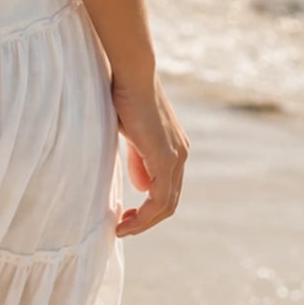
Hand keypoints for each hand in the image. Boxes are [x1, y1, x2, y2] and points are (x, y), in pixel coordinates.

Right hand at [110, 73, 188, 238]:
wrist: (132, 74)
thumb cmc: (126, 96)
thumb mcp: (132, 133)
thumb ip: (139, 159)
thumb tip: (142, 185)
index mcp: (173, 148)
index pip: (166, 188)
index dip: (148, 207)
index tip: (126, 215)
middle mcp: (180, 155)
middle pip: (169, 201)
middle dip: (146, 219)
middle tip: (123, 227)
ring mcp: (176, 157)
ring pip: (166, 204)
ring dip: (144, 222)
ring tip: (123, 229)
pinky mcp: (166, 158)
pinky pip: (159, 199)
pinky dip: (144, 215)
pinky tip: (126, 221)